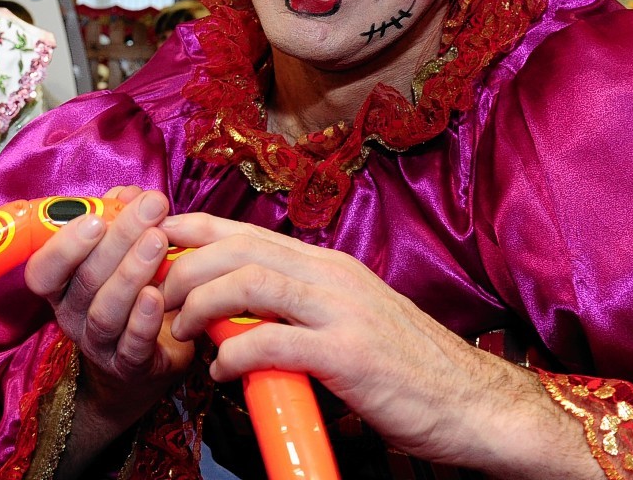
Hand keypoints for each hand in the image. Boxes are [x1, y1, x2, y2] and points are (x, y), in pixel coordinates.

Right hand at [23, 188, 194, 436]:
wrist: (149, 359)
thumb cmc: (130, 293)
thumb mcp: (121, 252)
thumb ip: (119, 219)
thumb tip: (128, 192)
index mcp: (62, 286)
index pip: (44, 270)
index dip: (64, 245)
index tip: (97, 217)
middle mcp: (72, 316)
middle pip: (85, 280)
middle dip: (118, 240)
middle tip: (149, 210)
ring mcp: (99, 344)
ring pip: (105, 311)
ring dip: (131, 273)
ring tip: (158, 242)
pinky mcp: (129, 367)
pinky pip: (132, 345)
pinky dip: (144, 320)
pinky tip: (158, 295)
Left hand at [160, 214, 603, 478]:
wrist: (475, 403)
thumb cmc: (407, 366)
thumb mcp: (349, 318)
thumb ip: (299, 307)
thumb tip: (237, 312)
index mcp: (329, 265)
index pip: (248, 231)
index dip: (195, 229)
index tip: (157, 238)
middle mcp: (333, 276)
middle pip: (238, 249)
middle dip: (184, 266)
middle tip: (157, 293)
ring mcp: (343, 312)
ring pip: (249, 283)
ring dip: (200, 303)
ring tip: (179, 329)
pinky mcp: (349, 355)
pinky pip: (273, 342)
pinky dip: (235, 352)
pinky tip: (221, 369)